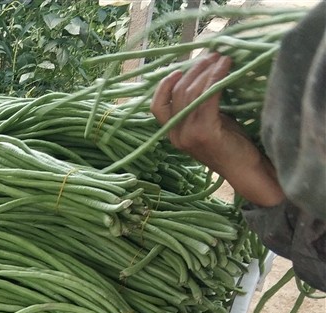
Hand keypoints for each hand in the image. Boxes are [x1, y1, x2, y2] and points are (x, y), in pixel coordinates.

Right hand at [150, 52, 285, 206]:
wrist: (243, 168)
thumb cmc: (229, 144)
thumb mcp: (207, 122)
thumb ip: (198, 105)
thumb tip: (201, 73)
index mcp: (172, 134)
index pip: (157, 106)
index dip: (165, 85)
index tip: (180, 68)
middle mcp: (175, 136)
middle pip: (177, 93)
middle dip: (194, 70)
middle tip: (212, 55)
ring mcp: (188, 135)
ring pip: (191, 93)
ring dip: (207, 71)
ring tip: (222, 58)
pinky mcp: (204, 132)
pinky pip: (207, 97)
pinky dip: (216, 77)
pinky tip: (226, 66)